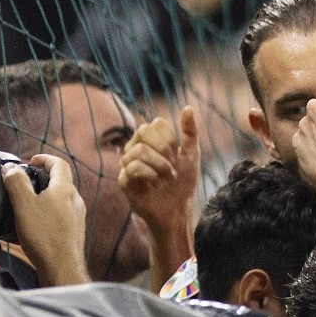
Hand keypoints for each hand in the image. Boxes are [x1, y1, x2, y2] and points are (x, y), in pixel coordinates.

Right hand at [4, 155, 89, 285]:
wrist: (62, 267)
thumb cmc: (43, 235)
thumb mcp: (23, 204)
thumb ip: (17, 183)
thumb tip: (11, 167)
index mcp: (65, 189)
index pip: (59, 163)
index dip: (44, 158)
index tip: (30, 161)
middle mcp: (76, 200)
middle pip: (60, 181)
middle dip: (41, 177)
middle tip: (23, 182)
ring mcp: (77, 216)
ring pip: (61, 198)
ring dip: (44, 195)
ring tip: (25, 202)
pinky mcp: (74, 231)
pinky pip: (61, 214)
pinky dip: (48, 211)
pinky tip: (35, 222)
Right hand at [118, 106, 200, 231]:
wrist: (177, 208)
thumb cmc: (183, 182)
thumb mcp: (191, 155)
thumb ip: (189, 132)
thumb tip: (188, 107)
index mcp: (150, 140)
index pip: (155, 124)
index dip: (169, 137)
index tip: (178, 154)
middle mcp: (136, 148)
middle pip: (143, 131)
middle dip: (164, 148)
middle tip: (173, 164)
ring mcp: (127, 164)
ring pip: (138, 150)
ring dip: (160, 164)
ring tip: (168, 177)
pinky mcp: (124, 181)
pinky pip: (132, 167)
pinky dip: (150, 174)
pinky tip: (157, 183)